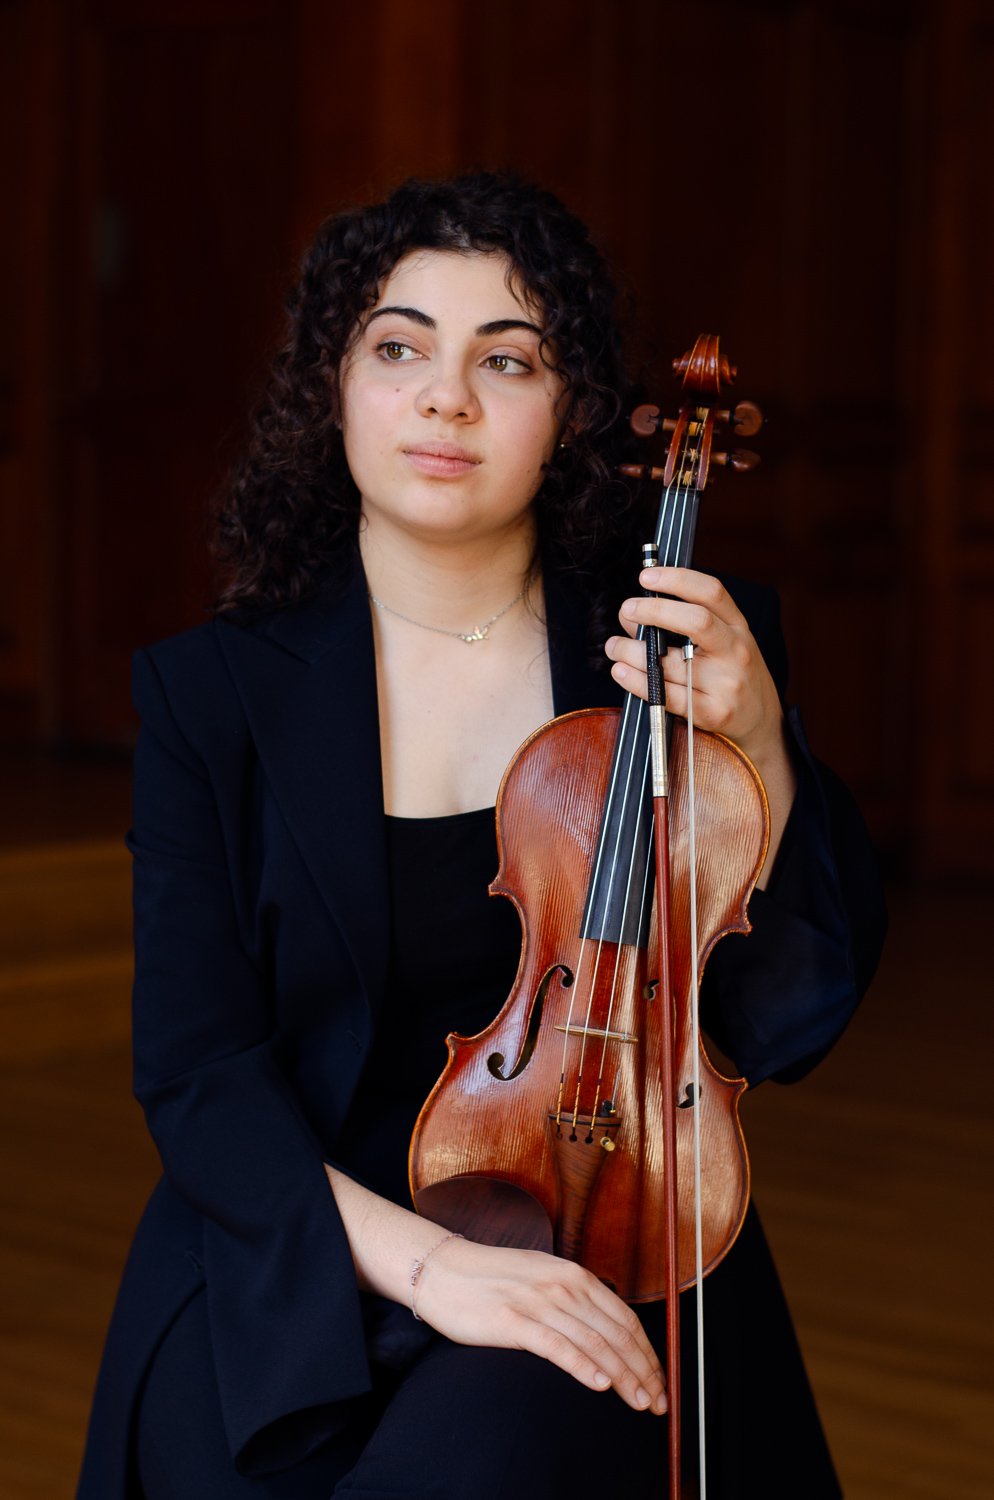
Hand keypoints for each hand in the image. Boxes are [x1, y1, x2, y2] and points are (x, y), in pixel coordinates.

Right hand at [414, 1235, 666, 1415]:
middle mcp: (563, 1285)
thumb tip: (608, 1332)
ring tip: (640, 1401)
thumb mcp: (544, 1277)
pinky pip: (557, 1346)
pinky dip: (584, 1366)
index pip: (626, 1318)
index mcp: (574, 1275)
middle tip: (659, 1402)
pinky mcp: (513, 1321)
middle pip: (617, 1334)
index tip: (660, 1380)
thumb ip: (575, 1298)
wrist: (443, 1269)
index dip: (648, 1353)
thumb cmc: (493, 1278)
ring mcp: (539, 1302)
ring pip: (595, 1343)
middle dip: (644, 1371)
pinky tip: (600, 1384)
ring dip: (624, 1376)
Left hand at [605, 565, 796, 882]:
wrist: (762, 726)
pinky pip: (669, 696)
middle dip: (653, 611)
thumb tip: (637, 611)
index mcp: (738, 628)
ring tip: (616, 646)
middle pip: (694, 621)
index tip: (646, 576)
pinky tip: (622, 672)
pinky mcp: (715, 714)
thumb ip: (694, 624)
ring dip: (632, 650)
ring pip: (672, 662)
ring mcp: (727, 684)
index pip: (711, 592)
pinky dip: (638, 683)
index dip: (676, 579)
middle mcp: (736, 651)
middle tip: (627, 611)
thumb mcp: (728, 643)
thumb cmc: (734, 677)